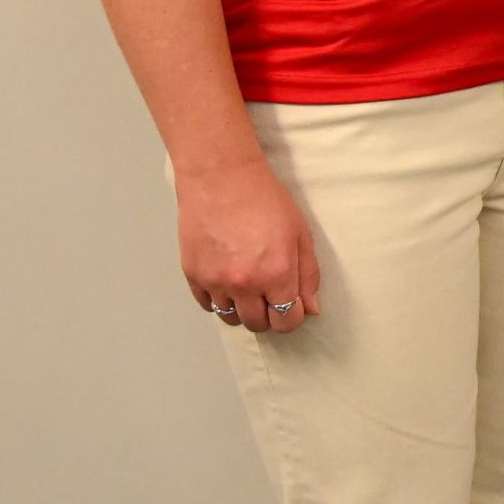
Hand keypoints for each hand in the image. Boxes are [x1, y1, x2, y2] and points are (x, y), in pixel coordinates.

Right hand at [177, 151, 317, 333]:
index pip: (286, 321)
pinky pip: (207, 305)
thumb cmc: (265, 200)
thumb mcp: (300, 234)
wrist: (221, 178)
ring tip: (248, 288)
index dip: (292, 317)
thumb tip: (310, 308)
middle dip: (268, 315)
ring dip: (242, 310)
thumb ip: (308, 275)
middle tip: (269, 295)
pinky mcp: (193, 275)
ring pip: (230, 319)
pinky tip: (227, 282)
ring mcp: (215, 282)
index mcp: (276, 274)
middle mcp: (244, 284)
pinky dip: (219, 300)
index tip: (291, 307)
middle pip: (258, 325)